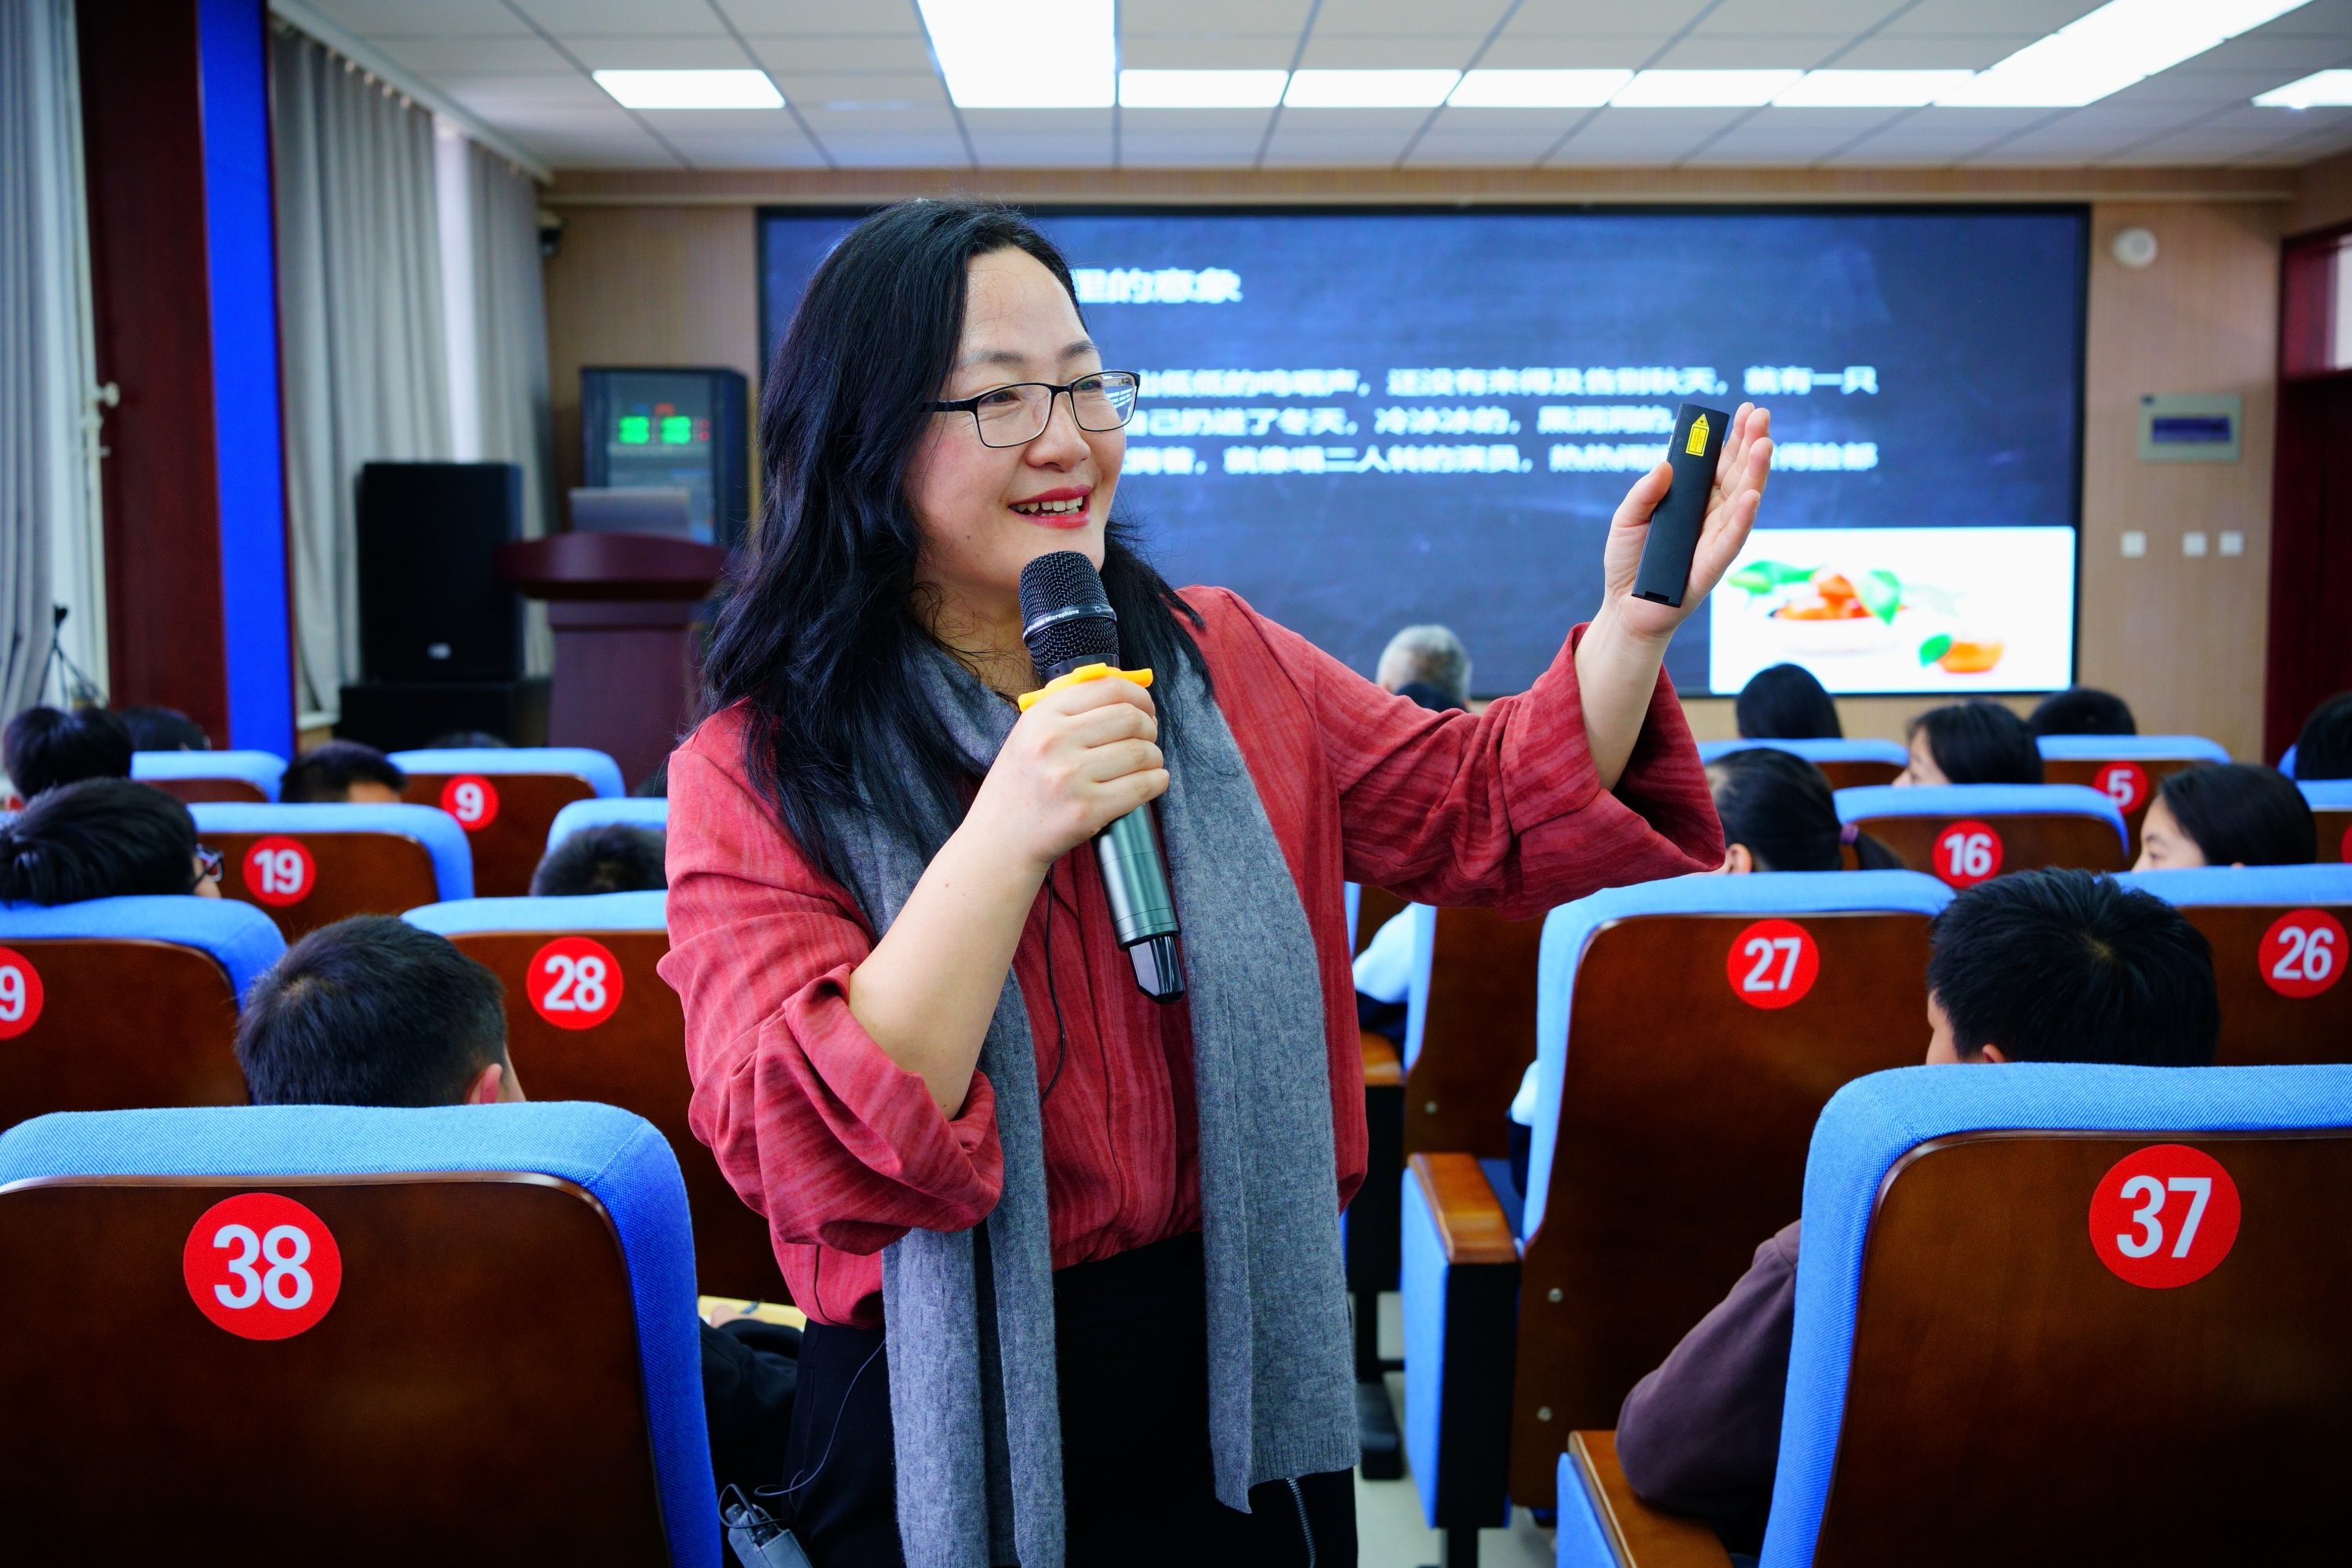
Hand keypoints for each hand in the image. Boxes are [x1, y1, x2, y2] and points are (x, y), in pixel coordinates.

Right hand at [966, 676, 1165, 872]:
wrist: (1000, 839)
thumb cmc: (1021, 785)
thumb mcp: (1029, 734)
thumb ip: (1071, 709)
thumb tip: (1126, 691)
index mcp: (1041, 716)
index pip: (1108, 687)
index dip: (1138, 696)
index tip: (1145, 708)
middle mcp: (1054, 742)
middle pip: (1131, 718)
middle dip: (1149, 727)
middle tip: (1147, 738)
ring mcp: (1071, 778)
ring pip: (1142, 752)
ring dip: (1154, 757)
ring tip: (1146, 764)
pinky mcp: (1087, 811)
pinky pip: (1143, 786)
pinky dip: (1157, 781)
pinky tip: (1152, 781)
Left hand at [1596, 403, 1774, 644]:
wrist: (1625, 607)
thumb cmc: (1629, 561)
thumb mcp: (1626, 519)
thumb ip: (1644, 493)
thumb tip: (1666, 464)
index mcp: (1696, 500)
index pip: (1720, 463)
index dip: (1733, 438)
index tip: (1746, 411)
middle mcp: (1712, 516)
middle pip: (1736, 475)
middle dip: (1750, 444)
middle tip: (1761, 415)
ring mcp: (1716, 540)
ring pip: (1741, 502)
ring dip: (1754, 473)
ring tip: (1764, 444)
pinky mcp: (1712, 566)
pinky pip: (1730, 541)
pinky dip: (1742, 519)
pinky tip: (1752, 496)